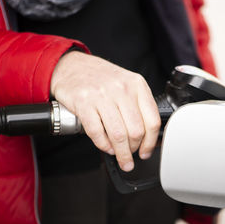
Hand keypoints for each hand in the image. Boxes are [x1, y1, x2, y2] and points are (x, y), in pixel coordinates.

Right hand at [50, 51, 160, 171]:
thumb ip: (137, 106)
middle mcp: (122, 89)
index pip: (152, 120)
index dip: (150, 142)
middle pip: (136, 131)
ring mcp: (102, 96)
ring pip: (118, 135)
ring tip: (120, 157)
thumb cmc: (100, 78)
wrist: (72, 66)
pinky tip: (105, 146)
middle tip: (130, 156)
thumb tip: (146, 137)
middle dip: (134, 150)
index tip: (146, 151)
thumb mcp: (126, 84)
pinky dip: (103, 145)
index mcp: (137, 85)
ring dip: (120, 153)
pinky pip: (97, 132)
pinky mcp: (83, 103)